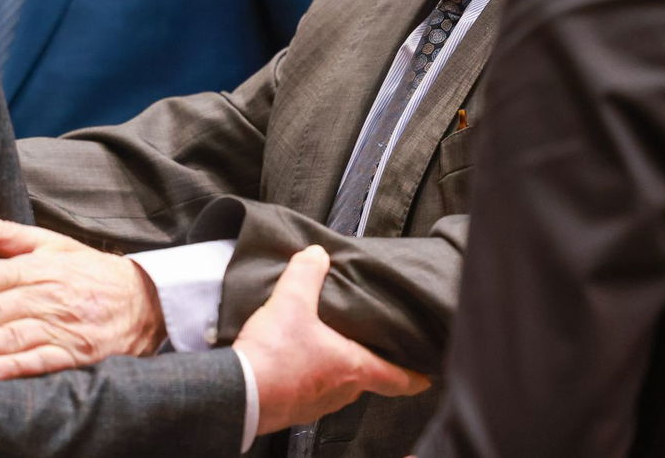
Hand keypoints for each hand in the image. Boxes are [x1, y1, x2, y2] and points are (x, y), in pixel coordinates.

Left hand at [0, 214, 164, 378]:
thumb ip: (9, 236)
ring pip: (11, 336)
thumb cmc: (88, 272)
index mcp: (39, 267)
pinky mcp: (76, 354)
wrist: (143, 301)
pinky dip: (14, 367)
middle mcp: (48, 295)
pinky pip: (41, 361)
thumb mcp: (52, 245)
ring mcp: (63, 326)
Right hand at [232, 246, 429, 434]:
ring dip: (335, 370)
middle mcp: (340, 391)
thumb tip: (316, 254)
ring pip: (337, 386)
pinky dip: (309, 377)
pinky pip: (310, 392)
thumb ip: (306, 273)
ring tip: (325, 347)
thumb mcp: (291, 302)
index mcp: (352, 367)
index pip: (397, 378)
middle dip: (368, 362)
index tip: (425, 376)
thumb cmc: (273, 358)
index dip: (414, 376)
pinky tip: (294, 361)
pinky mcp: (293, 408)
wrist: (238, 393)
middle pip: (366, 379)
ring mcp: (317, 404)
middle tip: (367, 345)